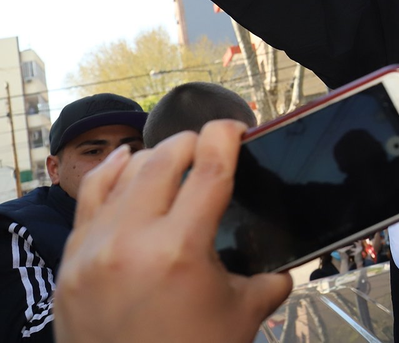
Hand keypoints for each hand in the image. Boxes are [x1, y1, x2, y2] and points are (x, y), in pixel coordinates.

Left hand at [55, 121, 292, 342]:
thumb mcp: (242, 315)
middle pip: (164, 159)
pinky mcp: (70, 264)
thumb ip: (269, 279)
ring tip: (173, 159)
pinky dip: (111, 174)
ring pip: (124, 172)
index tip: (236, 128)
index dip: (226, 136)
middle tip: (210, 148)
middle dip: (192, 143)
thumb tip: (284, 265)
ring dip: (154, 157)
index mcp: (181, 251)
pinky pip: (88, 199)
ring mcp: (94, 251)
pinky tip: (126, 164)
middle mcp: (133, 241)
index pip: (209, 168)